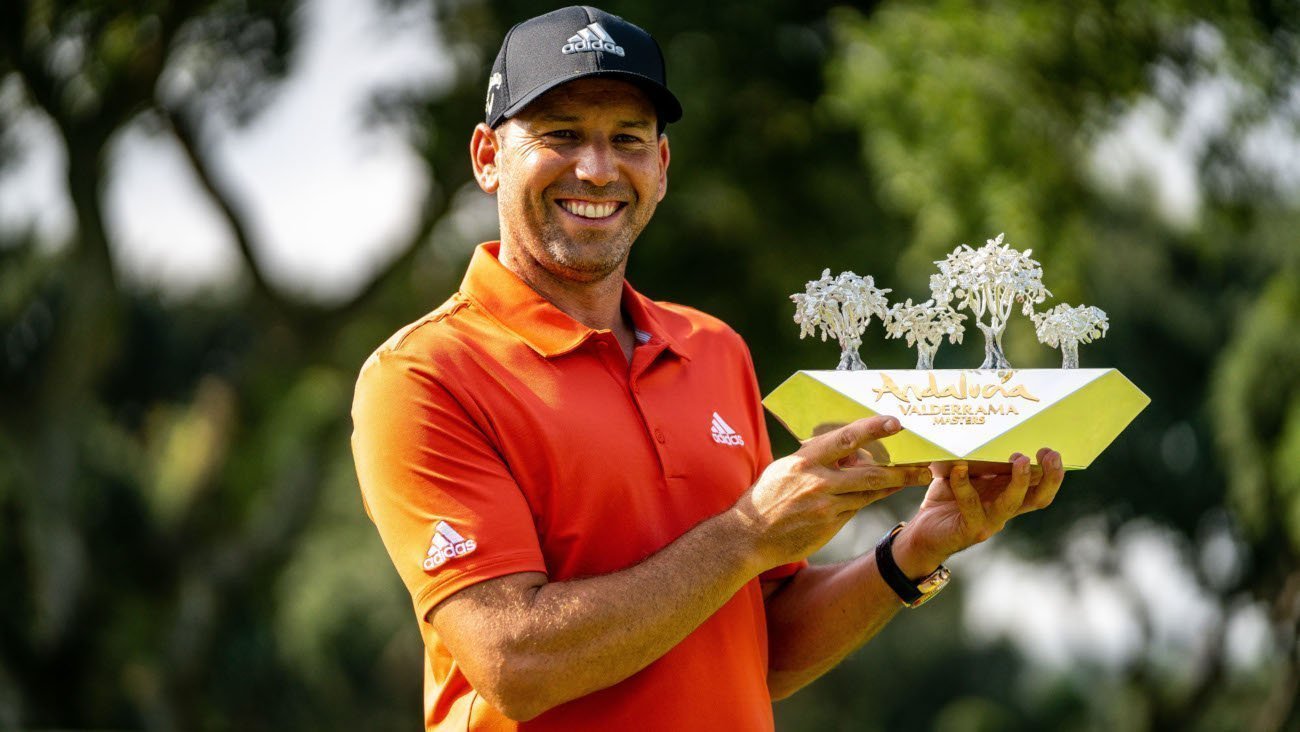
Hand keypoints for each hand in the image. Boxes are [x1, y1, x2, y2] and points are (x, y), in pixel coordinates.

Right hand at [734, 416, 932, 569]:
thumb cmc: (765, 498)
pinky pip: (857, 507)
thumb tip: (845, 451)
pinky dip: (873, 497)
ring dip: (895, 483)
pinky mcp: (830, 524)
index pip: (844, 440)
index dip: (872, 430)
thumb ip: (815, 459)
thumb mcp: (785, 470)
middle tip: (925, 460)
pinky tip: (888, 490)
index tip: (894, 423)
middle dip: (900, 467)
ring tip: (917, 475)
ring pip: (868, 491)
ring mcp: (825, 505)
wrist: (748, 537)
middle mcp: (817, 482)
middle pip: (869, 472)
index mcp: (804, 461)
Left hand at [893, 448, 1065, 575]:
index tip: (1052, 450)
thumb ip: (976, 461)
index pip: (1038, 487)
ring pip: (1012, 503)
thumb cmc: (944, 500)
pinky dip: (964, 485)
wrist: (921, 534)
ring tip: (1020, 459)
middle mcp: (1004, 510)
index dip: (1051, 472)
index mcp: (1006, 496)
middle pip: (1039, 498)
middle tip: (1050, 455)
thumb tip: (981, 431)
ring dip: (1020, 481)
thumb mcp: (962, 476)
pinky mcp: (971, 529)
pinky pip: (971, 505)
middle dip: (1050, 477)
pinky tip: (959, 469)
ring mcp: (990, 522)